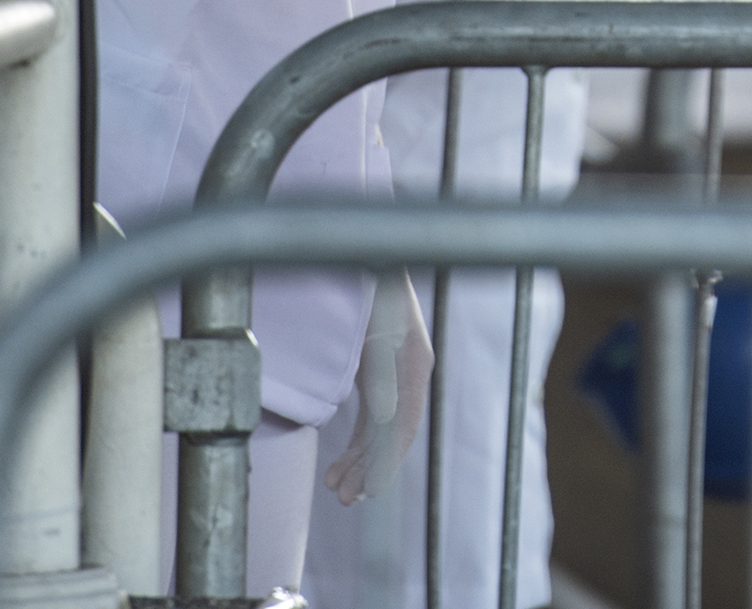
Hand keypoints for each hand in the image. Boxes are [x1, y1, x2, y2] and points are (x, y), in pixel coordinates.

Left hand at [322, 273, 432, 503]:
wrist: (362, 254)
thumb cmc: (371, 291)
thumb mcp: (377, 331)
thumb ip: (382, 373)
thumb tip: (388, 419)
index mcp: (414, 366)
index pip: (404, 428)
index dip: (386, 464)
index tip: (367, 492)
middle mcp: (409, 374)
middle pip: (392, 435)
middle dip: (367, 469)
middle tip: (343, 498)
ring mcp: (392, 372)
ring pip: (380, 430)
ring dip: (359, 460)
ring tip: (336, 487)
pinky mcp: (374, 369)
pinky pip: (371, 416)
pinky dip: (356, 440)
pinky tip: (342, 461)